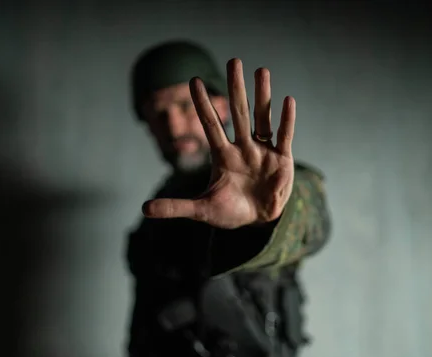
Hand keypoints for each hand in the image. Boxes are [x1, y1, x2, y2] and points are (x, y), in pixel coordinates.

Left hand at [142, 58, 295, 228]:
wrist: (258, 221)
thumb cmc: (229, 211)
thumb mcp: (202, 209)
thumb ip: (176, 207)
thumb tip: (144, 209)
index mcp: (222, 156)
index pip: (210, 124)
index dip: (202, 104)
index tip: (193, 80)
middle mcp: (242, 147)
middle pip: (238, 113)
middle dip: (235, 88)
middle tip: (233, 61)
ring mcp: (262, 151)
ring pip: (262, 118)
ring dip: (263, 95)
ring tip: (261, 70)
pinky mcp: (282, 159)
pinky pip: (283, 135)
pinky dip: (286, 120)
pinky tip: (287, 100)